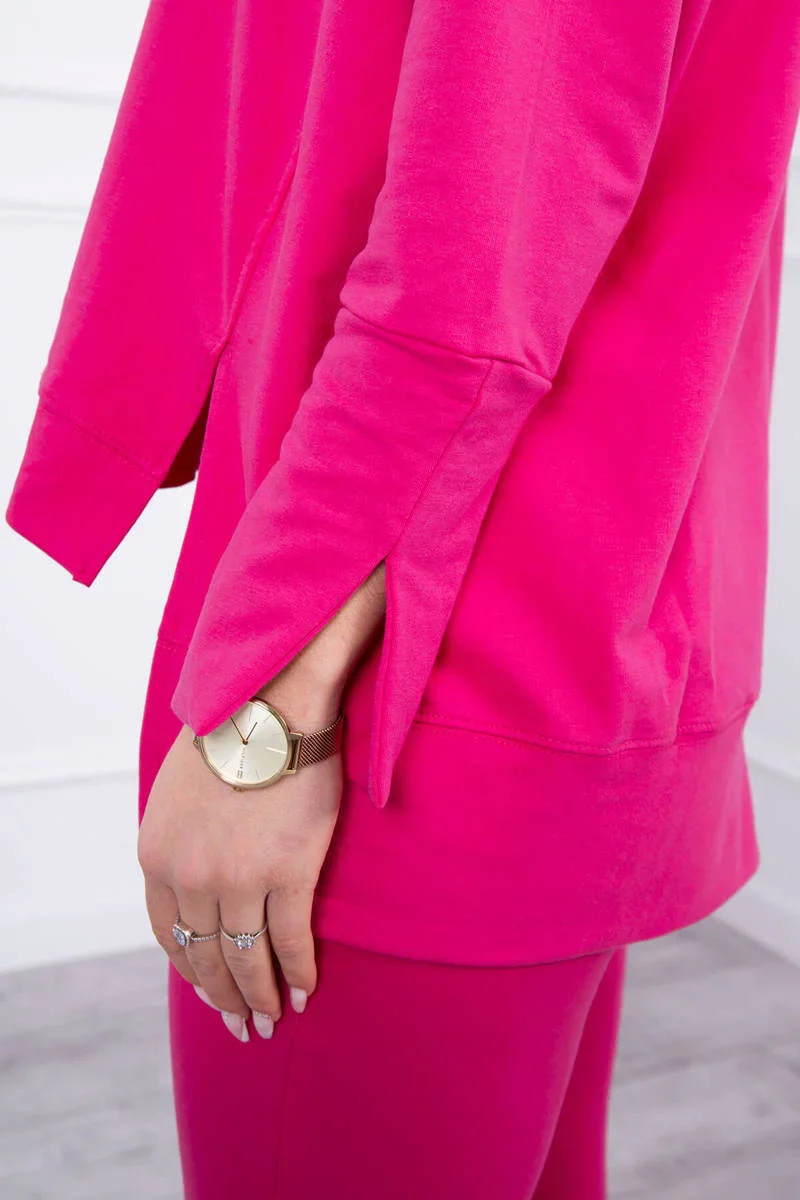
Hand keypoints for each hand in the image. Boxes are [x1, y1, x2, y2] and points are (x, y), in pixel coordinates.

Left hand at [137, 692, 342, 1041]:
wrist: (272, 706)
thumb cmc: (230, 739)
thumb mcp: (176, 794)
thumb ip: (177, 842)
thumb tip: (193, 881)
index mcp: (158, 856)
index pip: (169, 934)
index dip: (192, 969)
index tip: (210, 991)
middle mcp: (191, 876)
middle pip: (207, 955)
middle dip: (226, 997)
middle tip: (245, 1024)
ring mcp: (240, 878)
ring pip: (248, 958)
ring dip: (263, 996)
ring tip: (276, 1019)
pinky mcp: (289, 872)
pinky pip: (290, 940)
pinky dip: (299, 971)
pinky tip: (306, 989)